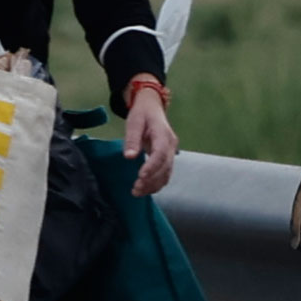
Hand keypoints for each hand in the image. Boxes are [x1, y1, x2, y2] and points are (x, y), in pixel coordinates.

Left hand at [119, 83, 177, 197]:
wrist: (152, 107)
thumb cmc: (142, 113)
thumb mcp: (134, 122)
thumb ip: (132, 139)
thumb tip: (129, 157)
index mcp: (163, 135)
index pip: (160, 154)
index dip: (152, 167)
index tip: (141, 177)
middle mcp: (171, 145)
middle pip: (165, 167)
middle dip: (151, 181)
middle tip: (135, 190)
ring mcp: (171, 152)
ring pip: (167, 173)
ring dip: (154, 185)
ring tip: (137, 192)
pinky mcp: (167, 157)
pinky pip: (165, 173)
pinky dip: (157, 182)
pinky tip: (145, 189)